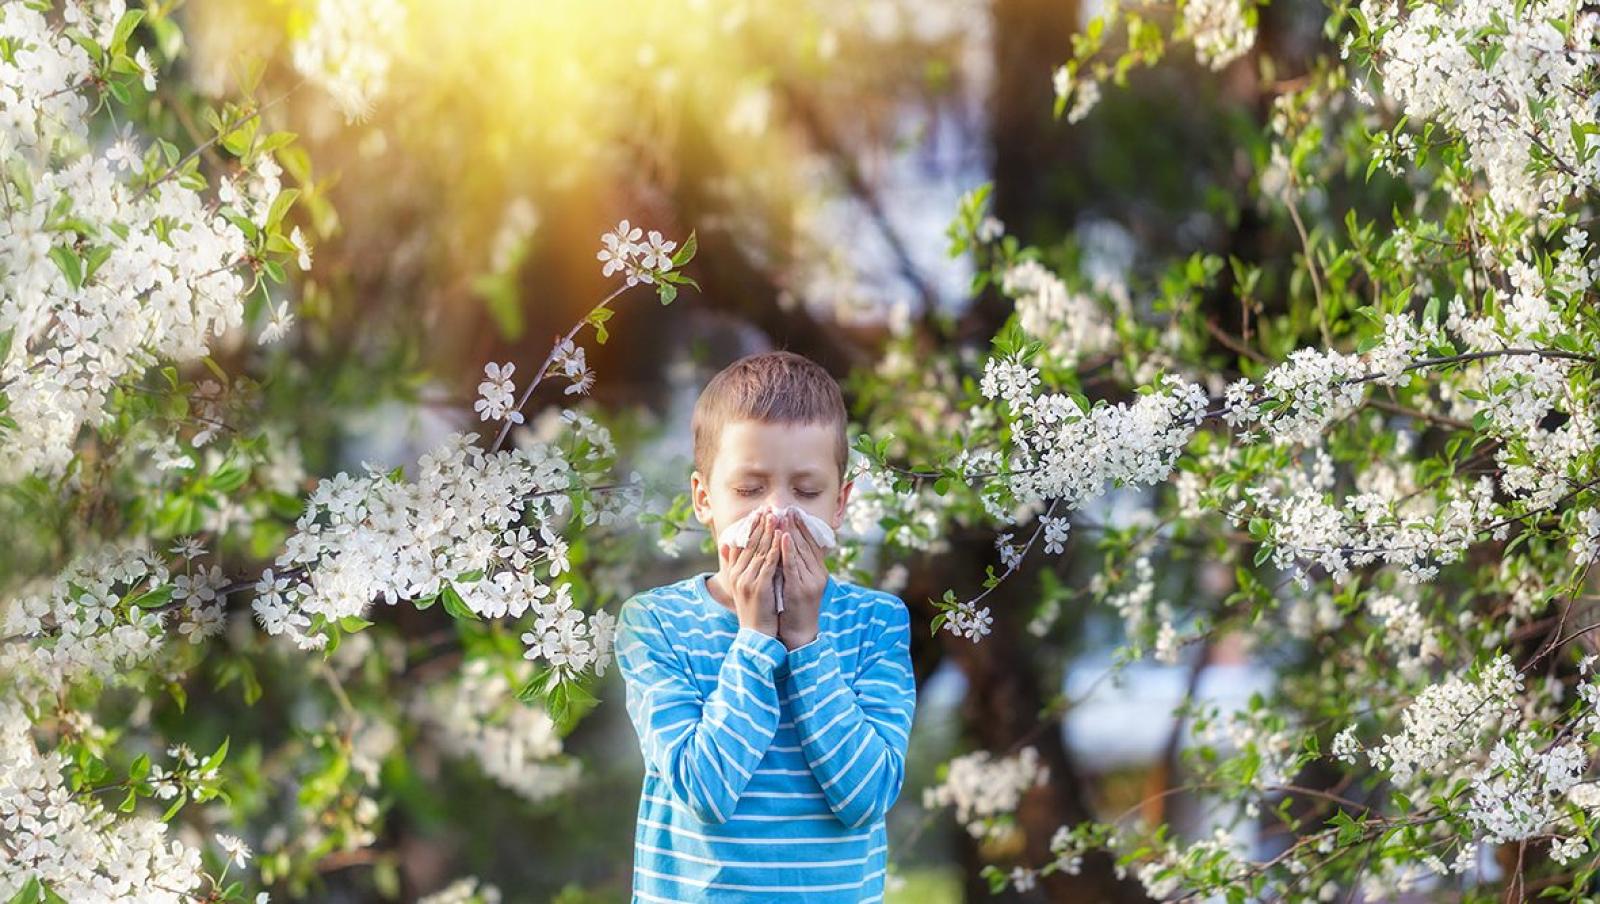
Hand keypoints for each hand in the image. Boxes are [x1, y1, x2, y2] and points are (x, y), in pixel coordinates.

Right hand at [718, 509, 781, 635]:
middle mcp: (738, 574)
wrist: (755, 635)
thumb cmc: (753, 609)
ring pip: (760, 550)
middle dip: (760, 524)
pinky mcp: (759, 587)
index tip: (758, 512)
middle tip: (768, 507)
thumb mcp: (742, 585)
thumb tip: (727, 545)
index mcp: (734, 572)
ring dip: (769, 532)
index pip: (741, 544)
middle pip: (750, 543)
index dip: (750, 527)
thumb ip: (737, 565)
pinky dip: (775, 549)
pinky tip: (782, 538)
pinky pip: (769, 564)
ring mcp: (747, 580)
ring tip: (777, 516)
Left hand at [776, 509, 825, 649]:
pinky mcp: (800, 589)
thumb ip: (797, 566)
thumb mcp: (800, 583)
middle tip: (788, 508)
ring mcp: (810, 581)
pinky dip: (788, 551)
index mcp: (819, 572)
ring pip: (800, 552)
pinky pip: (793, 566)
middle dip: (796, 525)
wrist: (800, 632)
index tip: (794, 512)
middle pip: (807, 544)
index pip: (812, 544)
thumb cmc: (796, 607)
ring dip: (791, 532)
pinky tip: (783, 537)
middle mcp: (818, 574)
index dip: (804, 527)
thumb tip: (788, 547)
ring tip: (783, 516)